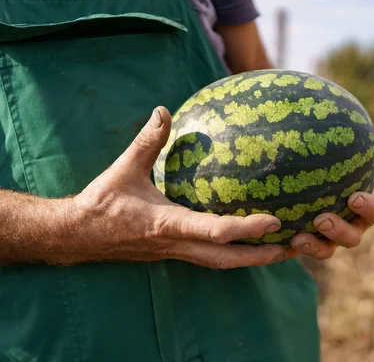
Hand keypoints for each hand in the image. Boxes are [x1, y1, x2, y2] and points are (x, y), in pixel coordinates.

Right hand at [70, 107, 289, 268]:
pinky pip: (213, 258)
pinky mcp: (176, 253)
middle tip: (294, 245)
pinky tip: (251, 244)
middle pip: (229, 259)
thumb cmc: (102, 203)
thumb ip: (146, 142)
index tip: (274, 220)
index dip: (246, 228)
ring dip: (254, 260)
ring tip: (284, 249)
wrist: (78, 236)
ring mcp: (177, 253)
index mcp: (168, 225)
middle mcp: (177, 244)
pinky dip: (236, 254)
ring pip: (223, 263)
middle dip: (262, 256)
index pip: (215, 232)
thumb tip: (163, 111)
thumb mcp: (123, 169)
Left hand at [288, 114, 373, 259]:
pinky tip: (281, 237)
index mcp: (362, 209)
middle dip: (340, 231)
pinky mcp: (305, 247)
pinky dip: (294, 247)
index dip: (368, 208)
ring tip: (300, 235)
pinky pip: (300, 252)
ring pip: (326, 250)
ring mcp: (327, 241)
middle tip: (322, 218)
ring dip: (315, 245)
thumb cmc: (336, 170)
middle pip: (352, 238)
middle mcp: (348, 229)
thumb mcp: (350, 155)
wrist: (305, 190)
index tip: (354, 197)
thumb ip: (373, 140)